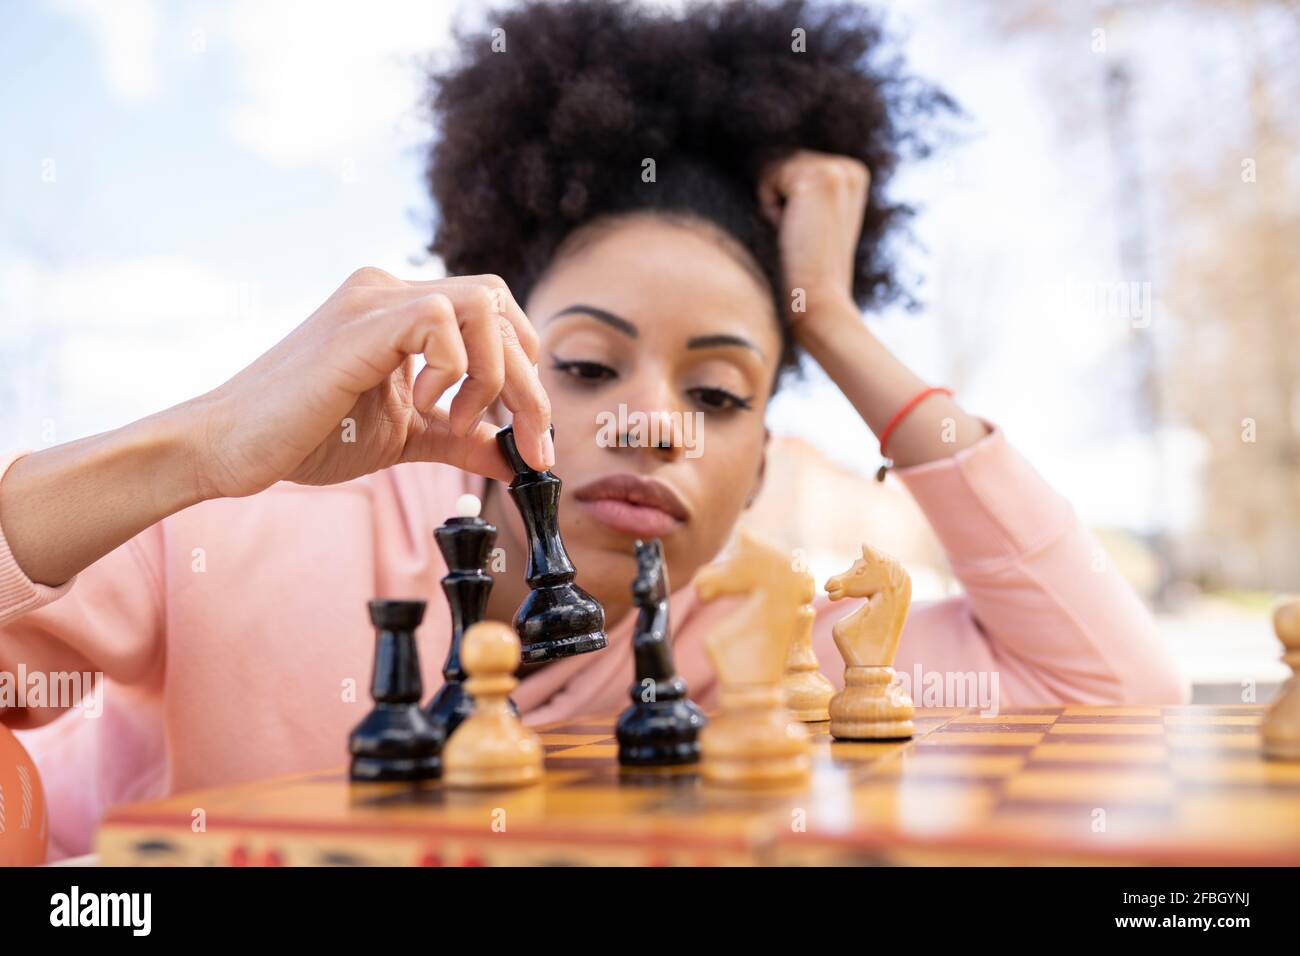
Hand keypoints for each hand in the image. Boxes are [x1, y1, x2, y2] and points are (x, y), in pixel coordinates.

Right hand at [190, 268, 551, 498]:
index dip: (527, 375)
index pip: (497, 317)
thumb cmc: (306, 436)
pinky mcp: (359, 323)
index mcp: (402, 311)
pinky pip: (439, 319)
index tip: (534, 440)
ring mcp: (374, 300)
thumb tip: (521, 459)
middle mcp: (391, 290)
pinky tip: (420, 405)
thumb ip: (464, 438)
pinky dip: (452, 369)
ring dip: (493, 372)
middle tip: (530, 444)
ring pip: (484, 302)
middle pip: (502, 307)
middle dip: (529, 385)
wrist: (230, 447)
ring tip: (459, 417)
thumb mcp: (408, 437)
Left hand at [757, 150, 869, 331]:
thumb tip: (763, 161)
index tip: (806, 232)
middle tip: (800, 236)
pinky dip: (768, 208)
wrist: (818, 300)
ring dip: (773, 205)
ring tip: (796, 235)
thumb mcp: (811, 220)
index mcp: (854, 175)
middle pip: (781, 162)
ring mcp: (839, 170)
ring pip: (773, 168)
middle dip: (778, 200)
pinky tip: (789, 231)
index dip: (786, 201)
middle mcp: (851, 168)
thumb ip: (801, 190)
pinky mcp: (820, 178)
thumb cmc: (806, 269)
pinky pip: (767, 179)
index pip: (792, 164)